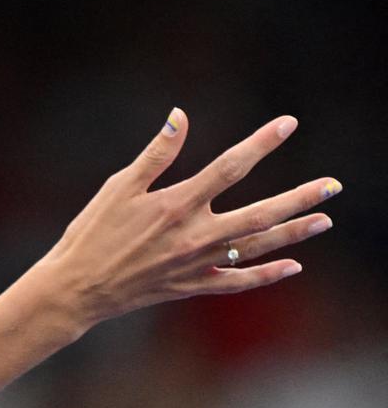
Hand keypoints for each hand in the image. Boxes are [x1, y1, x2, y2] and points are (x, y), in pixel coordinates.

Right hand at [30, 110, 337, 331]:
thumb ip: (155, 154)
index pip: (230, 167)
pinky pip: (236, 283)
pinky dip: (265, 276)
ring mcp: (195, 264)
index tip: (289, 124)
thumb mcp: (117, 188)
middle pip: (259, 214)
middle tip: (333, 186)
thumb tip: (180, 116)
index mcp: (176, 205)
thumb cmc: (90, 235)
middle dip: (299, 198)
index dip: (261, 143)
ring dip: (293, 233)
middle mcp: (194, 236)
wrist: (74, 291)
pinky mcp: (189, 286)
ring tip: (325, 220)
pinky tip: (293, 266)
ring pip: (256, 248)